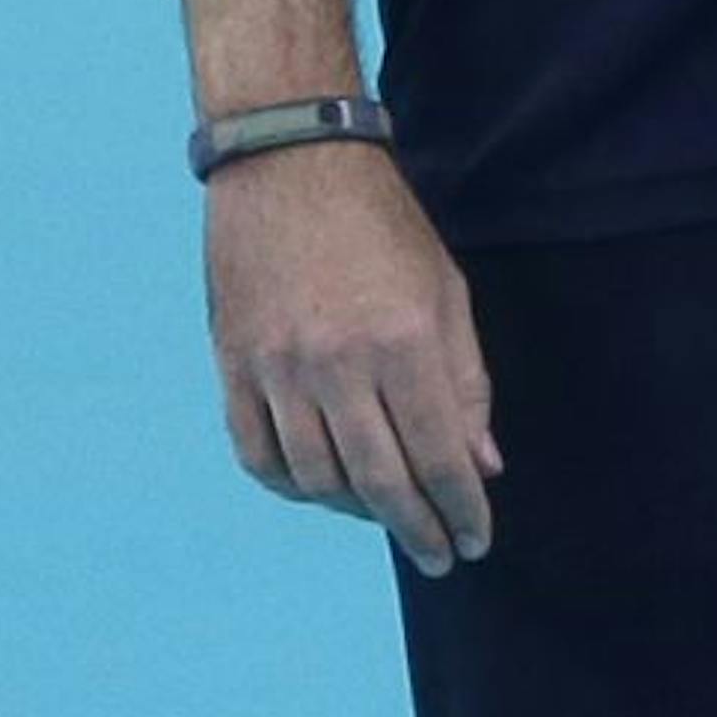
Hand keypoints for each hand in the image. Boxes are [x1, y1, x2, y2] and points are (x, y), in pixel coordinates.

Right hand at [205, 145, 501, 579]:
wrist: (291, 160)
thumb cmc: (382, 221)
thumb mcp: (445, 287)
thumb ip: (466, 379)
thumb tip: (480, 464)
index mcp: (404, 338)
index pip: (439, 454)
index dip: (460, 508)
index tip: (475, 541)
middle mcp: (340, 362)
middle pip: (381, 481)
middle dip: (418, 528)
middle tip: (439, 556)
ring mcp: (280, 368)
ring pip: (318, 478)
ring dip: (358, 511)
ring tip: (388, 516)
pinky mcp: (235, 365)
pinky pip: (260, 455)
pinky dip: (293, 485)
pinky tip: (323, 488)